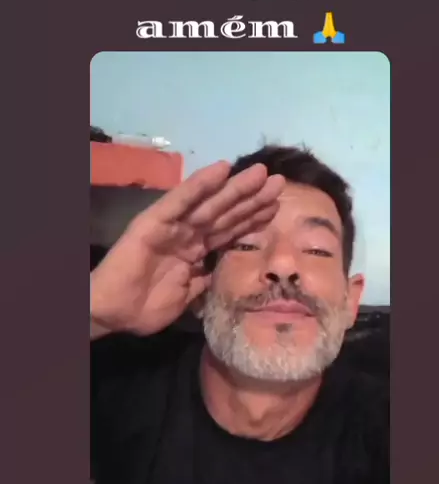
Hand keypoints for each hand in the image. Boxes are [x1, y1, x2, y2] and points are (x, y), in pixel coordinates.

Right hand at [90, 160, 283, 336]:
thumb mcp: (188, 296)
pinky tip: (222, 170)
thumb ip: (206, 280)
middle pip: (226, 213)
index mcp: (196, 250)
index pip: (230, 231)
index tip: (278, 207)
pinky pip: (181, 201)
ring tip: (261, 173)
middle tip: (279, 184)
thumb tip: (229, 274)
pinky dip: (200, 185)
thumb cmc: (145, 307)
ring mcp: (172, 225)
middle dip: (252, 198)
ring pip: (210, 203)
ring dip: (235, 188)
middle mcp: (188, 233)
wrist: (113, 312)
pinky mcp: (155, 221)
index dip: (253, 219)